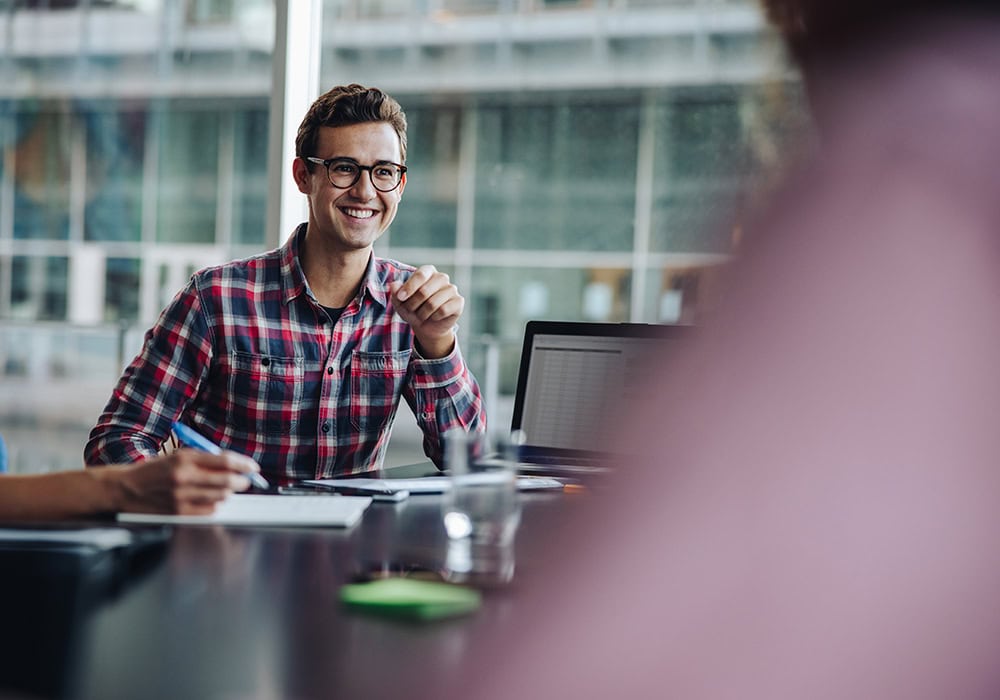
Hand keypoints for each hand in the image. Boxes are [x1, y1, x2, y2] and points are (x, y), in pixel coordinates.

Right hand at [109, 449, 259, 514]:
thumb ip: (205, 459)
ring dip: (227, 493)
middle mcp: (184, 476)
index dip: (243, 464)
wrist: (127, 488)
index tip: (253, 467)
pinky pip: (209, 511)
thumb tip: (234, 465)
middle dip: (241, 481)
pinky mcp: (178, 512)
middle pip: (226, 480)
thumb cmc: (156, 470)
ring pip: (220, 496)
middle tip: (246, 481)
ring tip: (224, 489)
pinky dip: (214, 505)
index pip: (224, 461)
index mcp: (185, 458)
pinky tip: (210, 500)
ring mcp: (181, 496)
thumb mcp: (178, 456)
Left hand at [390, 265, 463, 358]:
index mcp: (428, 271)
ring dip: (422, 314)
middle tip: (410, 310)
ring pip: (433, 303)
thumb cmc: (413, 309)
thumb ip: (395, 292)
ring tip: (421, 315)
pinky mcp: (458, 301)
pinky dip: (434, 317)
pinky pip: (443, 310)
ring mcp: (452, 289)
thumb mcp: (400, 302)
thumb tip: (393, 285)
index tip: (400, 297)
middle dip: (413, 305)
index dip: (409, 287)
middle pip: (424, 291)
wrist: (427, 326)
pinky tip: (434, 317)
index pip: (420, 274)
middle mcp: (441, 277)